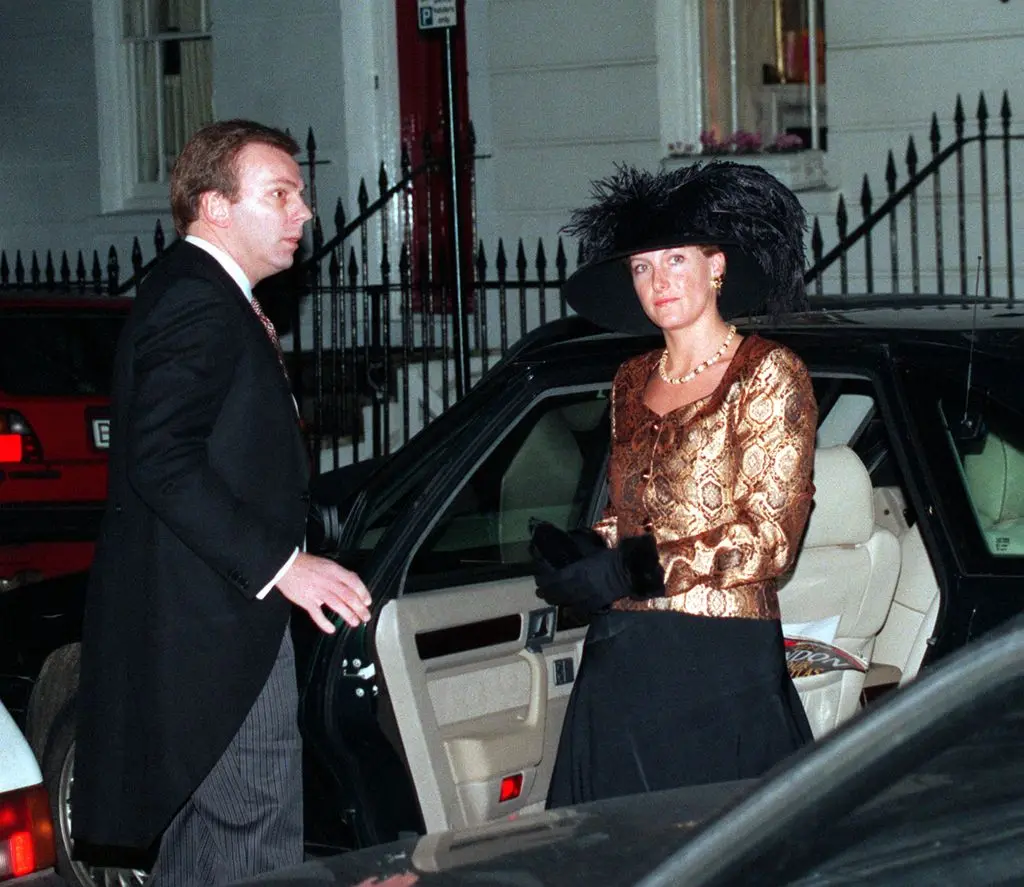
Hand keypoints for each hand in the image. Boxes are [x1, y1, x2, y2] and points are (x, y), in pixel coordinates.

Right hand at [275, 551, 371, 632]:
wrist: (285, 565)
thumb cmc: (306, 564)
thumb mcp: (327, 564)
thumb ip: (340, 573)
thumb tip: (353, 582)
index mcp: (334, 570)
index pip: (353, 582)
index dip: (363, 593)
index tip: (368, 602)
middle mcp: (328, 581)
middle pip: (348, 595)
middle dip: (359, 608)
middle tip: (365, 616)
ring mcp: (317, 591)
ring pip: (337, 604)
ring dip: (348, 615)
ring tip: (355, 622)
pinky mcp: (306, 600)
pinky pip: (317, 614)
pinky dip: (324, 622)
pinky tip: (332, 629)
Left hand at [534, 533, 664, 611]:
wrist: (629, 571)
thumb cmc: (611, 557)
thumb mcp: (592, 550)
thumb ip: (578, 550)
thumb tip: (568, 543)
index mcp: (578, 572)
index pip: (555, 580)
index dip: (544, 581)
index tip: (538, 579)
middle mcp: (580, 587)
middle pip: (558, 594)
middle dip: (546, 593)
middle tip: (540, 592)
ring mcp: (588, 598)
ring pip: (567, 603)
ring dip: (556, 601)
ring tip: (550, 599)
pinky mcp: (597, 605)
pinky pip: (580, 609)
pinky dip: (571, 608)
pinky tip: (568, 606)